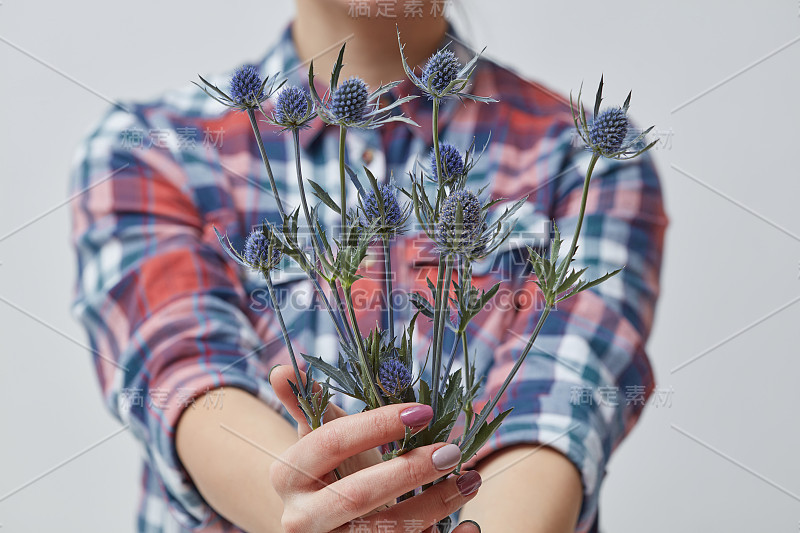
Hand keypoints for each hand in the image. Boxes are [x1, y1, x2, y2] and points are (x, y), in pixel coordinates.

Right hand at [268, 365, 482, 532]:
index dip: (377, 425)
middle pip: (357, 495)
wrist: (321, 524)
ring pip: (386, 532)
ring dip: (435, 506)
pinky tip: (468, 523)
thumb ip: (304, 405)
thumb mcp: (317, 438)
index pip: (332, 442)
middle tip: (451, 451)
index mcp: (287, 475)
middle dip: (409, 471)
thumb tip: (280, 370)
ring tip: (468, 480)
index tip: (422, 412)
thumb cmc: (329, 472)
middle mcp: (301, 519)